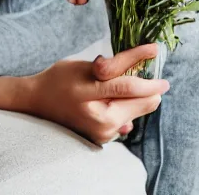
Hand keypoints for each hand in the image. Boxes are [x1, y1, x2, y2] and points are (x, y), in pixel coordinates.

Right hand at [27, 44, 168, 144]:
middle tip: (156, 76)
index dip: (147, 74)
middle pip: (136, 103)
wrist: (39, 103)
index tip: (159, 60)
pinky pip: (125, 120)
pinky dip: (127, 107)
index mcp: (91, 100)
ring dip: (139, 98)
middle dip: (149, 89)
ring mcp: (102, 134)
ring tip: (131, 84)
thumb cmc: (60, 79)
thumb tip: (145, 66)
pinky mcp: (103, 139)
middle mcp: (99, 122)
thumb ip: (114, 68)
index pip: (126, 86)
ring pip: (134, 112)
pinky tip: (119, 99)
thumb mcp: (85, 67)